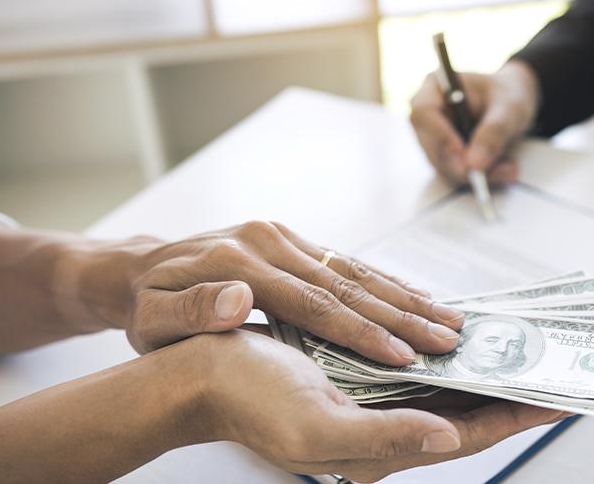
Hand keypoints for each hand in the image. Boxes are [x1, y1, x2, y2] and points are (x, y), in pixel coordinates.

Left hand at [69, 221, 463, 362]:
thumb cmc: (150, 306)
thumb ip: (192, 312)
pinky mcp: (292, 238)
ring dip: (405, 296)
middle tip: (448, 340)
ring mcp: (284, 236)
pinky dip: (385, 280)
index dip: (361, 332)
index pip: (314, 304)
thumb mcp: (153, 320)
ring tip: (449, 318)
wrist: (144, 267)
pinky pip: (347, 260)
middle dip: (402, 315)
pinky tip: (416, 295)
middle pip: (347, 283)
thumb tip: (238, 299)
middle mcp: (270, 242)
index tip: (403, 355)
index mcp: (241, 263)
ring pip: (356, 268)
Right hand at [198, 326, 564, 481]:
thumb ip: (383, 437)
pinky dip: (447, 357)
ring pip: (448, 392)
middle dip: (513, 393)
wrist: (199, 375)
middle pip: (467, 415)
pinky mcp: (360, 380)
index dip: (519, 416)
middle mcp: (385, 431)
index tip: (565, 397)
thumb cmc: (248, 401)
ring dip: (485, 373)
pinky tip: (464, 339)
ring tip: (524, 352)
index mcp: (379, 449)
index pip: (470, 436)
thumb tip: (445, 440)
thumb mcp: (314, 425)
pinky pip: (418, 371)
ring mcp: (374, 405)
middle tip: (557, 368)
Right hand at [409, 60, 538, 184]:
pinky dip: (481, 176)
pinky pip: (457, 173)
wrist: (513, 105)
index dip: (441, 138)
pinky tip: (504, 171)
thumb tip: (474, 164)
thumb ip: (493, 132)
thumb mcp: (509, 108)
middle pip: (431, 146)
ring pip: (444, 166)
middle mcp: (428, 115)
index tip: (464, 159)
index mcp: (435, 87)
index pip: (424, 114)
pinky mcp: (446, 157)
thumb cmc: (509, 94)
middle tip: (486, 175)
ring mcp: (434, 138)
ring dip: (474, 174)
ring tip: (508, 170)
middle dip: (460, 165)